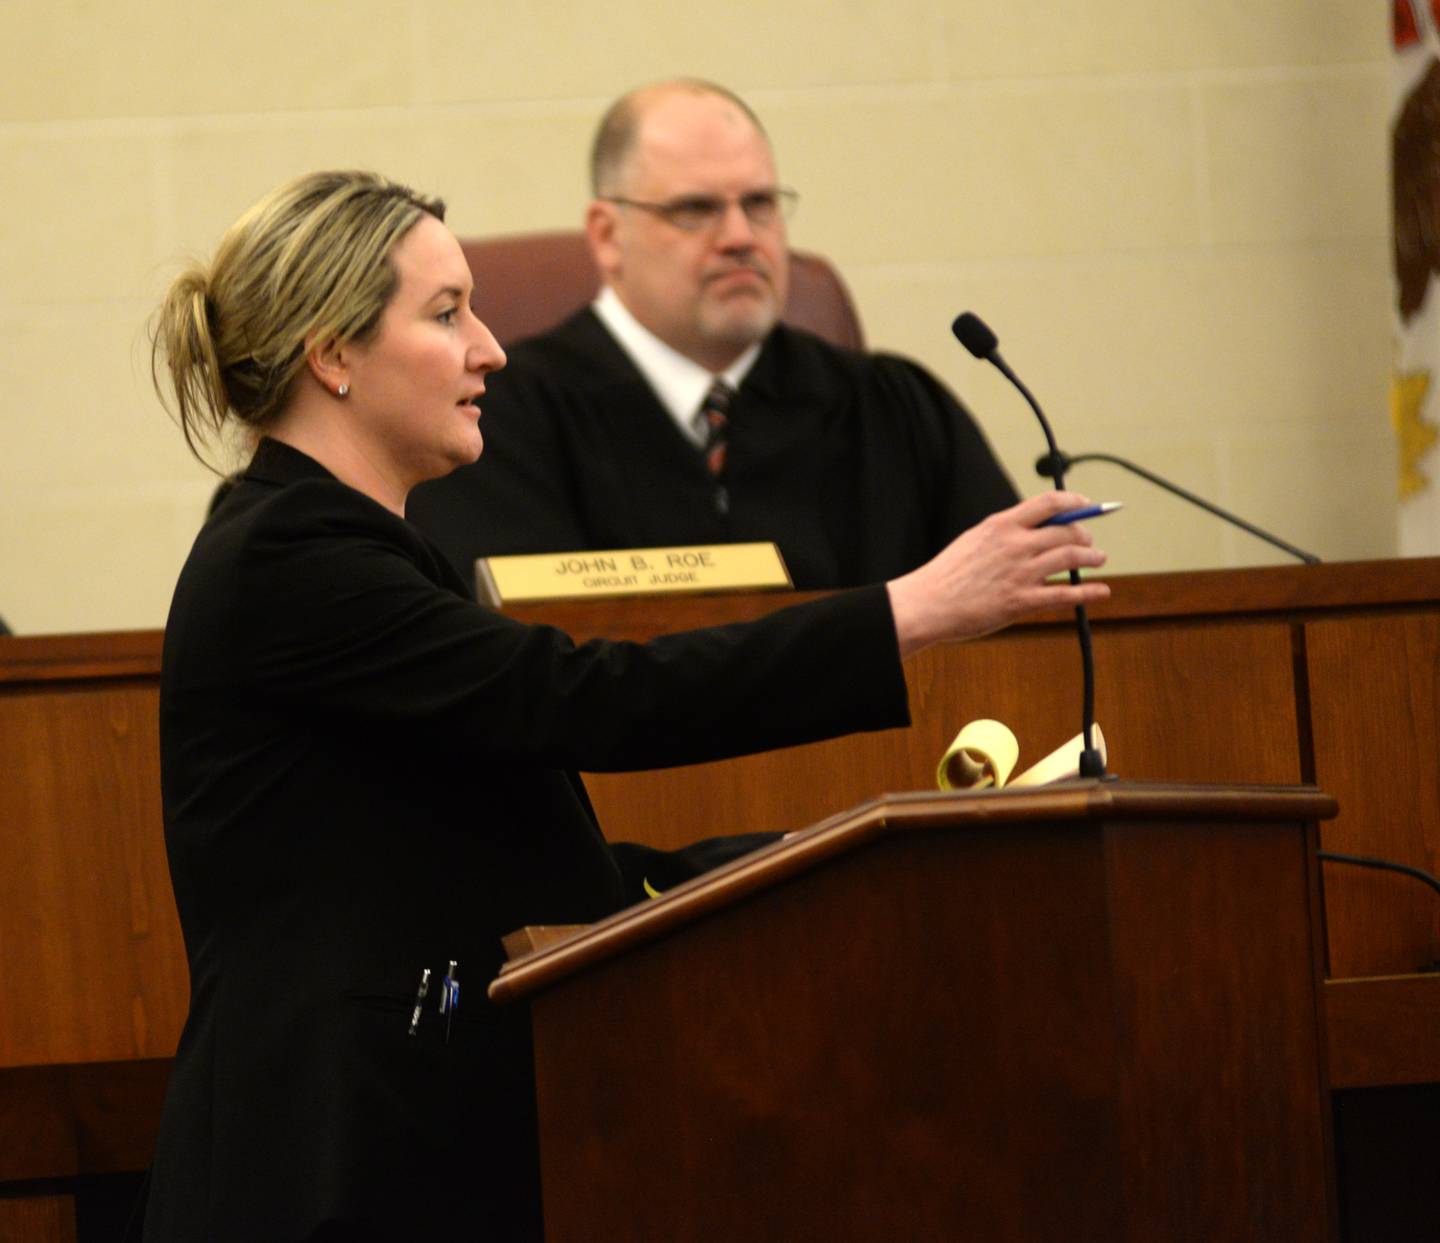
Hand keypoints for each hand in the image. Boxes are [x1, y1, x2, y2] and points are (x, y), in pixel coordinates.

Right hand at [886, 491, 1110, 657]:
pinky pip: (1065, 593)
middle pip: (1066, 530)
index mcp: (1001, 525)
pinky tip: (1101, 591)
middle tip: (1089, 542)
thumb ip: (1004, 533)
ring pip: (1072, 557)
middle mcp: (1015, 545)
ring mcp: (1020, 573)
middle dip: (1084, 534)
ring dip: (1092, 557)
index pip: (1048, 503)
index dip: (1073, 502)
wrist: (927, 604)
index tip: (1085, 504)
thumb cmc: (948, 575)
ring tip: (1098, 560)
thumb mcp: (974, 540)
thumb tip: (1033, 529)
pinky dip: (1089, 591)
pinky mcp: (1021, 601)